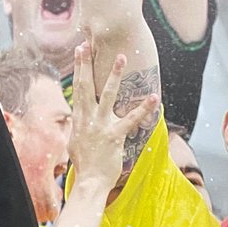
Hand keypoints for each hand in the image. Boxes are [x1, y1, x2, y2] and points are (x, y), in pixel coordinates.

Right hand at [69, 42, 159, 192]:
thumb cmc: (84, 165)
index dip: (79, 69)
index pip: (78, 88)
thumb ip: (77, 128)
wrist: (89, 182)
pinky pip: (131, 120)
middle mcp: (87, 119)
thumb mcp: (74, 143)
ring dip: (114, 75)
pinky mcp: (114, 136)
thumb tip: (76, 121)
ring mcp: (100, 126)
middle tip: (87, 44)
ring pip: (107, 95)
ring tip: (121, 58)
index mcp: (78, 119)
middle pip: (85, 86)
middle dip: (86, 64)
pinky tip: (153, 97)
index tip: (80, 51)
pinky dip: (143, 108)